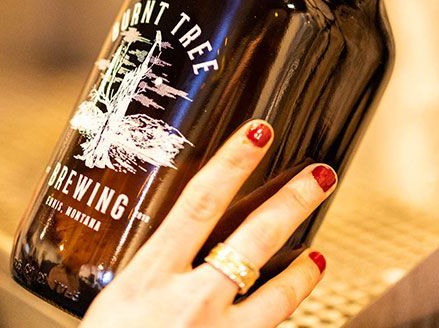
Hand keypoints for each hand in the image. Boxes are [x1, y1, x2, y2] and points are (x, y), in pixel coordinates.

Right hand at [81, 121, 334, 327]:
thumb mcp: (116, 304)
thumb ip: (153, 270)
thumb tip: (184, 234)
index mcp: (149, 277)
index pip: (200, 203)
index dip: (233, 161)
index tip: (260, 130)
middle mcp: (187, 304)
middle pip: (253, 238)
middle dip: (293, 200)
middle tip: (322, 174)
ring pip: (277, 297)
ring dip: (303, 272)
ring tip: (315, 252)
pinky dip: (284, 316)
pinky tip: (292, 305)